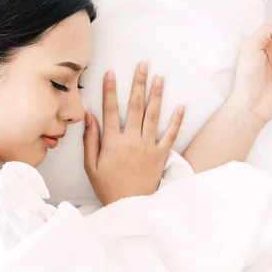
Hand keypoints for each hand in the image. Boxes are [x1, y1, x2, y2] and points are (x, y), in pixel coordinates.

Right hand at [83, 62, 184, 205]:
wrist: (130, 207)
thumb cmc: (107, 186)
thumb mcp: (91, 166)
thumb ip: (91, 139)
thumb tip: (90, 116)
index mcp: (113, 142)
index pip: (110, 110)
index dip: (110, 90)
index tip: (111, 73)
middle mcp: (132, 140)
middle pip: (135, 106)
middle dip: (138, 83)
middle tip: (143, 64)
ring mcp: (148, 147)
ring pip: (153, 116)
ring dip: (157, 95)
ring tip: (160, 77)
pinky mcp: (161, 155)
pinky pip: (170, 135)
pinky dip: (176, 121)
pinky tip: (181, 106)